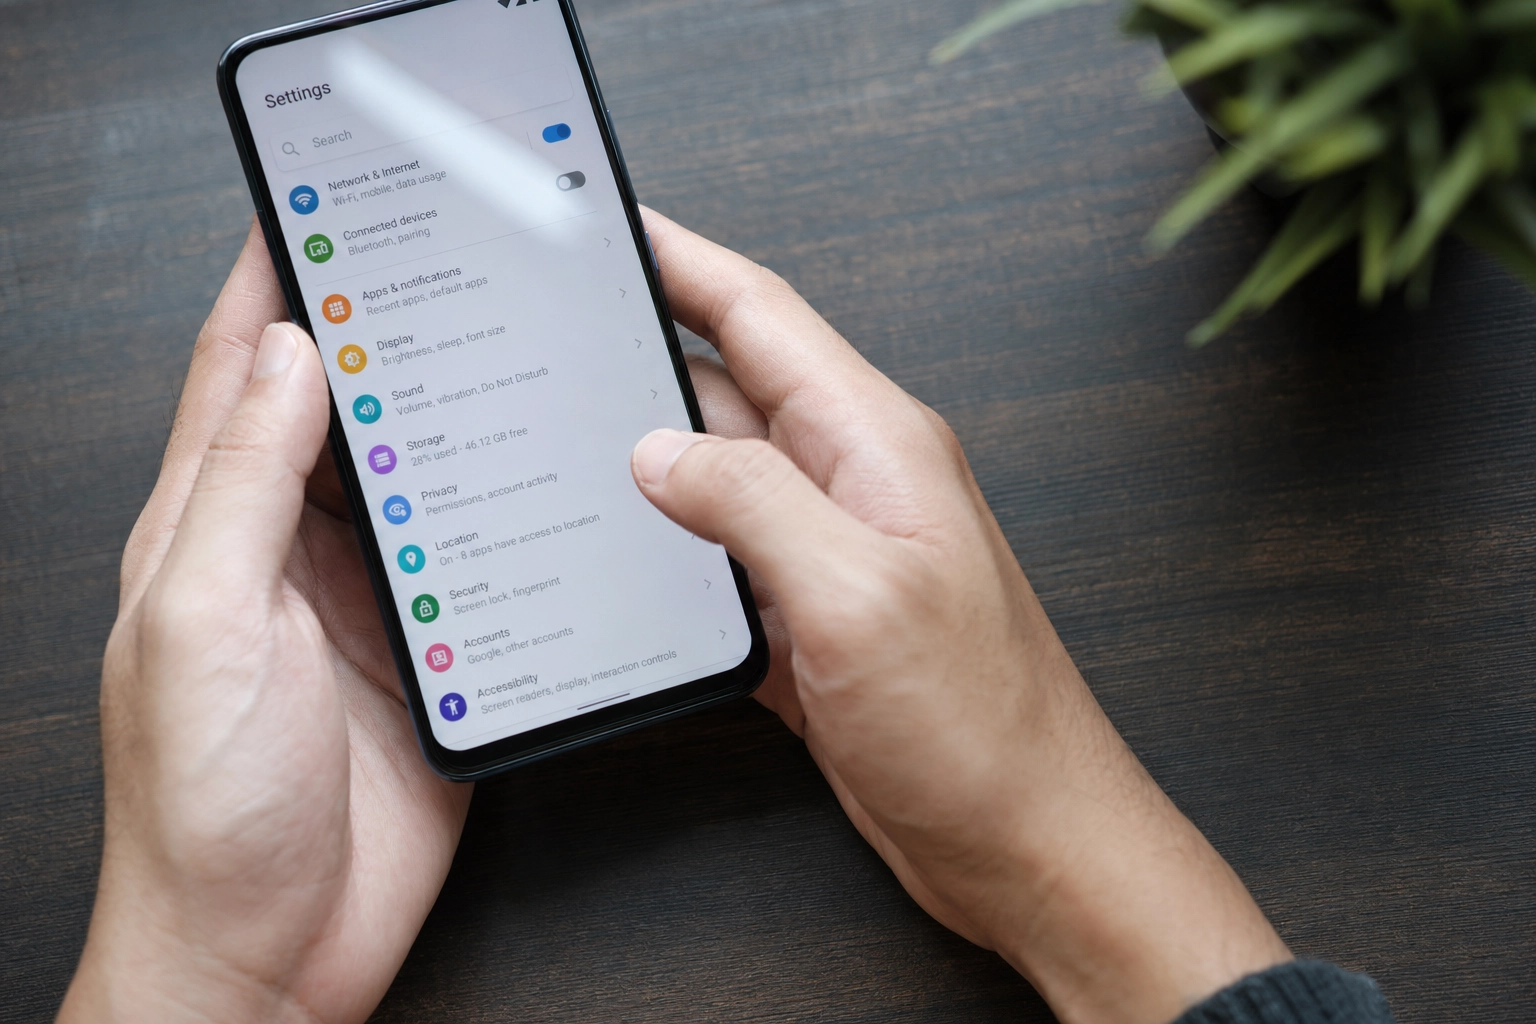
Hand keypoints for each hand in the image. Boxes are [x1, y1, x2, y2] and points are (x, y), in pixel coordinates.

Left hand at [59, 219, 471, 1023]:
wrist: (268, 951)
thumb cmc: (203, 813)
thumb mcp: (204, 623)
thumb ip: (241, 486)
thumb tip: (294, 360)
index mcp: (212, 528)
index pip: (244, 371)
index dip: (277, 278)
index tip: (320, 203)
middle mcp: (289, 552)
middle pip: (343, 407)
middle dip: (387, 325)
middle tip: (444, 253)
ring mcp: (368, 600)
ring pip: (418, 472)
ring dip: (453, 410)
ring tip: (503, 338)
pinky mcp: (434, 650)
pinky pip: (475, 553)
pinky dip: (505, 505)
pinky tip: (539, 475)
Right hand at [632, 208, 1292, 1023]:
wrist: (1025, 841)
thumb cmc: (980, 727)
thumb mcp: (859, 597)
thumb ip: (754, 505)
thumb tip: (660, 448)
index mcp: (877, 445)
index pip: (761, 316)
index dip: (680, 261)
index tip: (611, 225)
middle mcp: (853, 484)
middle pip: (728, 386)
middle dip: (641, 353)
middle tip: (554, 332)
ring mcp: (831, 552)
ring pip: (717, 474)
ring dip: (647, 458)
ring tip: (560, 439)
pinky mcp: (810, 620)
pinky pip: (722, 559)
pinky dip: (669, 551)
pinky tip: (622, 559)